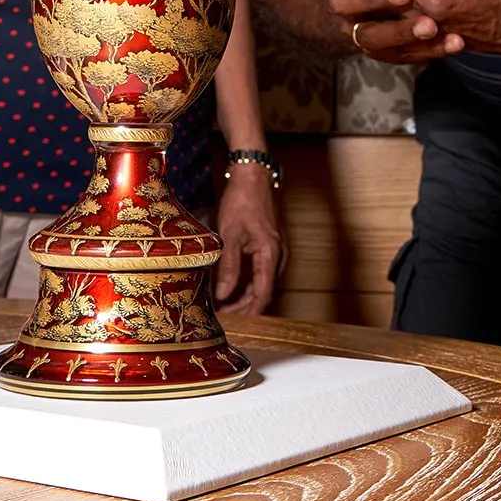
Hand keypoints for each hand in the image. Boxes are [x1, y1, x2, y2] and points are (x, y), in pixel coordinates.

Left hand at [211, 164, 282, 314]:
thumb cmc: (241, 201)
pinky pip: (261, 273)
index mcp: (270, 254)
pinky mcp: (269, 247)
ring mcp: (275, 251)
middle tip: (223, 316)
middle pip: (264, 292)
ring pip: (263, 283)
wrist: (252, 177)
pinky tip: (232, 288)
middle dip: (244, 308)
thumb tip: (223, 295)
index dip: (249, 312)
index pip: (263, 294)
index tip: (233, 323)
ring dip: (245, 297)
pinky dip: (248, 284)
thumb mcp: (229, 234)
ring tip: (224, 306)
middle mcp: (277, 256)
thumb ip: (229, 267)